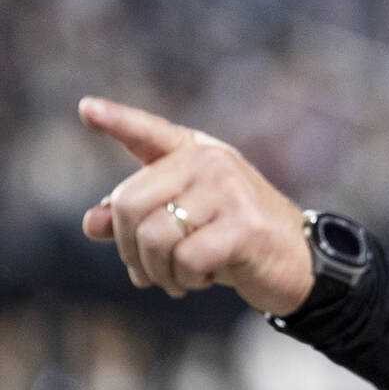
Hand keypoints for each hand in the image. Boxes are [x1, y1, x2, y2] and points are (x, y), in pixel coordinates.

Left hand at [79, 96, 314, 315]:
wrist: (300, 263)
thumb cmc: (236, 241)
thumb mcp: (185, 224)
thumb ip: (139, 218)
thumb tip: (91, 223)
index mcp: (196, 154)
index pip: (148, 133)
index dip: (117, 120)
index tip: (86, 109)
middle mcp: (211, 162)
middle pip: (128, 204)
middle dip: (129, 250)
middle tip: (146, 272)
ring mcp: (230, 190)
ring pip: (153, 237)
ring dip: (157, 272)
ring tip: (177, 280)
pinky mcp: (244, 225)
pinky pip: (185, 259)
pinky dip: (186, 280)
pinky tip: (204, 279)